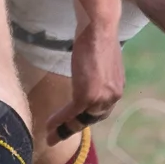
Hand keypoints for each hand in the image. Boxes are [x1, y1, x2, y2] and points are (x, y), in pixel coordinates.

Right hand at [41, 24, 125, 143]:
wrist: (98, 27)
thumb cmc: (96, 36)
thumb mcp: (99, 61)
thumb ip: (96, 75)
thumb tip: (87, 76)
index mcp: (115, 88)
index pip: (100, 110)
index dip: (85, 119)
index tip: (72, 125)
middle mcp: (113, 96)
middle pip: (91, 119)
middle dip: (73, 128)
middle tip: (57, 136)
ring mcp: (101, 97)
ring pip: (81, 120)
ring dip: (64, 129)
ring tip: (50, 135)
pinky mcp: (88, 96)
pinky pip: (72, 114)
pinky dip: (59, 121)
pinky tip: (49, 126)